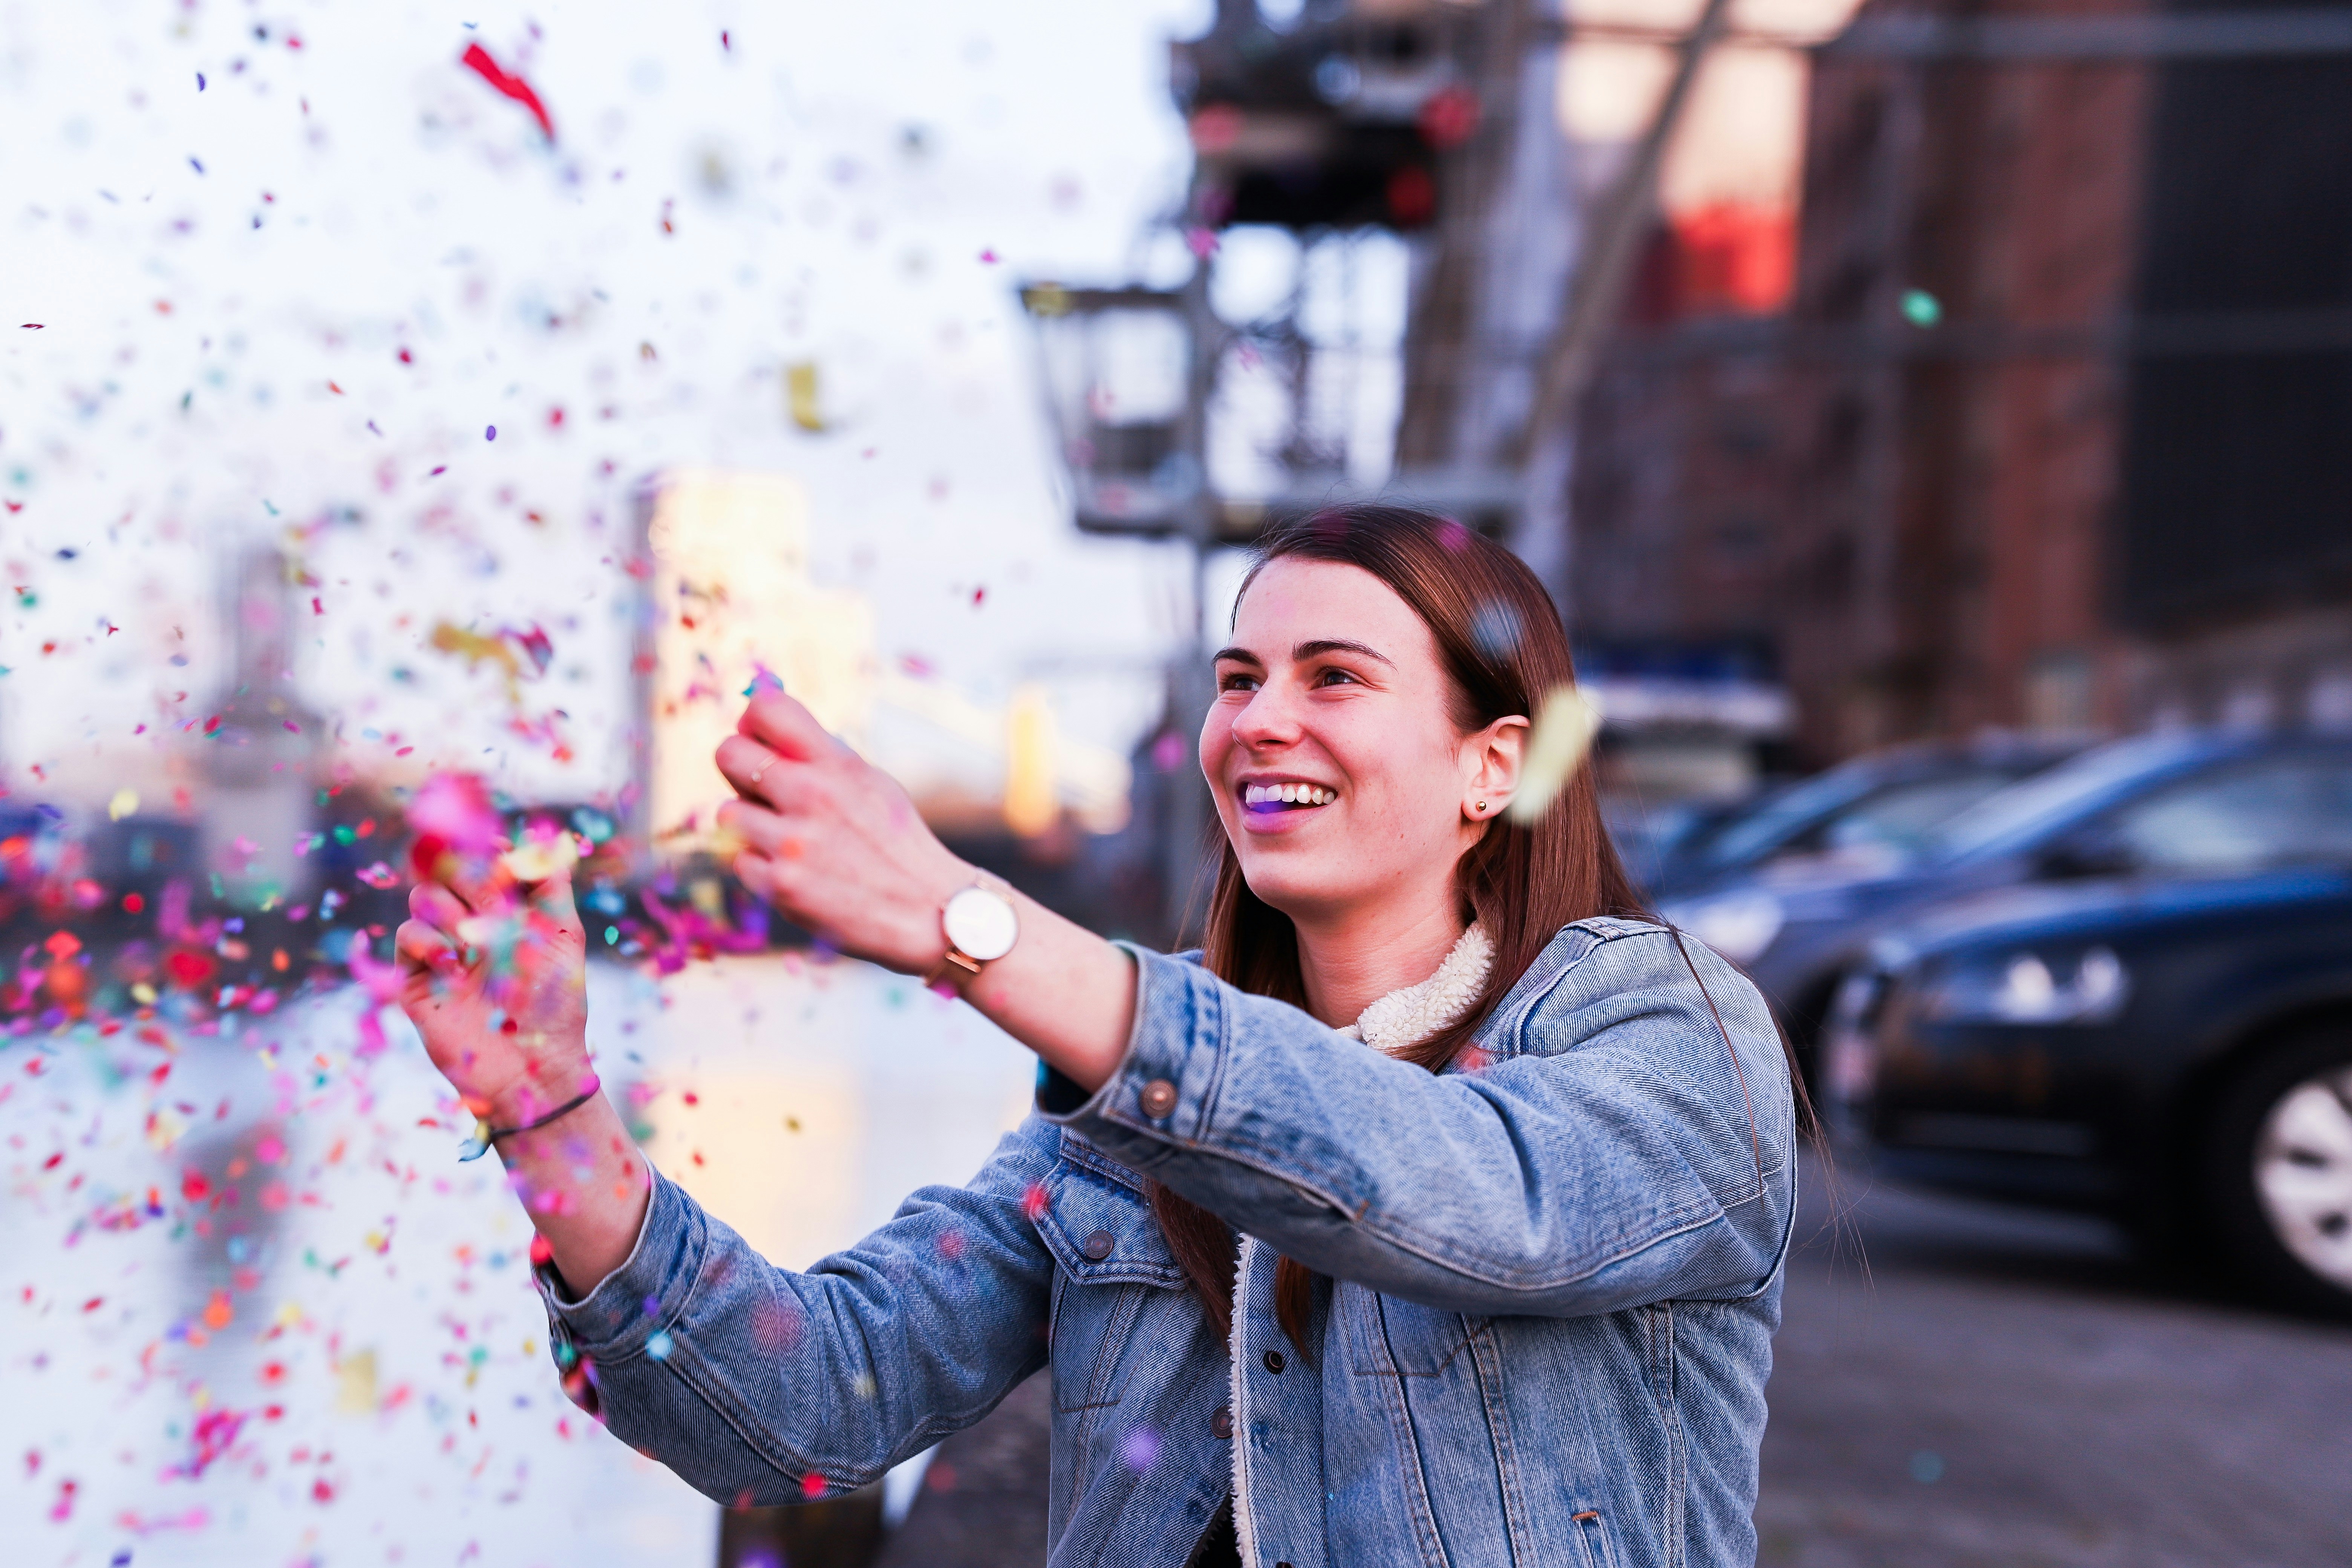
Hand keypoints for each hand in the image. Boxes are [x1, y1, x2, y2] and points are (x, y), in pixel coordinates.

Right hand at [394, 854, 592, 1127]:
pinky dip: (430, 942)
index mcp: (507, 909)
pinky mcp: (416, 976)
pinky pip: (407, 933)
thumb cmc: (556, 1003)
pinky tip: (455, 969)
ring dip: (452, 911)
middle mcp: (471, 922)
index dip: (485, 845)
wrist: (532, 1064)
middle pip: (448, 866)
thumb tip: (537, 837)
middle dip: (472, 876)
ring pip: (423, 894)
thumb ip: (549, 883)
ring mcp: (441, 946)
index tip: (498, 849)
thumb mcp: (565, 935)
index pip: (483, 856)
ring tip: (477, 947)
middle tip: (496, 906)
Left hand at [714, 693, 971, 974]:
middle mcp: (811, 795)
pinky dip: (762, 866)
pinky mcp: (780, 886)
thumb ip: (822, 755)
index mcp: (838, 764)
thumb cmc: (896, 843)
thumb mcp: (871, 783)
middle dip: (739, 768)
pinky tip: (797, 871)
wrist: (927, 913)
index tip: (760, 738)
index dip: (752, 721)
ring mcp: (791, 843)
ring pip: (728, 813)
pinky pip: (741, 860)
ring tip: (787, 837)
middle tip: (761, 788)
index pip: (767, 709)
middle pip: (728, 754)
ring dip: (751, 823)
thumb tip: (759, 722)